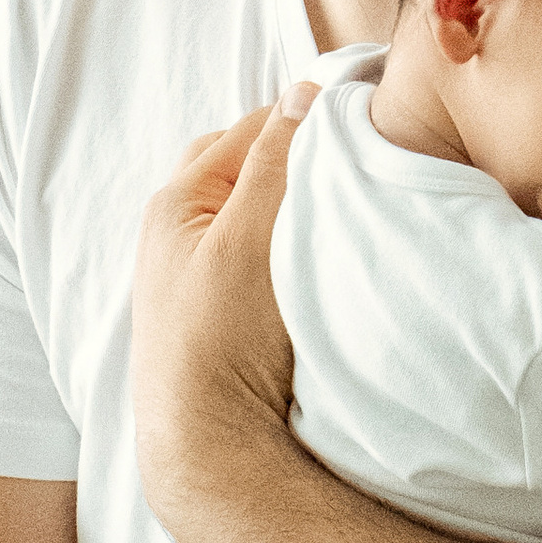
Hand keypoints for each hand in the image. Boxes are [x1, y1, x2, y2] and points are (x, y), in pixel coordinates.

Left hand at [130, 93, 310, 542]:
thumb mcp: (250, 238)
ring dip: (294, 204)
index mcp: (178, 199)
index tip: (362, 123)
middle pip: (250, 163)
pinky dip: (288, 242)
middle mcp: (180, 229)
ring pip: (257, 210)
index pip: (255, 127)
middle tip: (353, 166)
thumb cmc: (222, 343)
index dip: (310, 120)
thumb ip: (274, 161)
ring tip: (338, 213)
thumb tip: (303, 93)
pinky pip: (260, 251)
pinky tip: (317, 259)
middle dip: (298, 158)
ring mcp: (198, 272)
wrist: (208, 448)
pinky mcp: (221, 310)